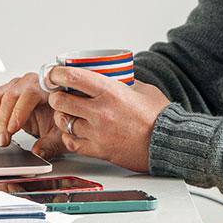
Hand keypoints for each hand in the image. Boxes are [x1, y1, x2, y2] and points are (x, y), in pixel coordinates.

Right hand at [0, 72, 64, 159]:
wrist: (56, 113)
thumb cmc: (61, 118)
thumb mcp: (60, 134)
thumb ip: (51, 144)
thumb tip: (38, 152)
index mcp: (48, 87)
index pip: (30, 94)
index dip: (19, 111)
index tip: (12, 129)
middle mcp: (31, 82)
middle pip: (11, 95)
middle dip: (4, 120)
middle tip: (3, 140)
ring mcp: (17, 86)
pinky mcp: (7, 92)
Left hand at [42, 67, 170, 173]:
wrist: (167, 143)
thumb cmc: (159, 117)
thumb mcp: (141, 89)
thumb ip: (122, 82)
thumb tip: (109, 76)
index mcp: (111, 92)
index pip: (73, 77)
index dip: (57, 73)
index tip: (54, 73)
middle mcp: (101, 112)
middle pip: (60, 100)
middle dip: (56, 95)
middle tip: (59, 94)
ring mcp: (98, 132)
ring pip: (64, 122)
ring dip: (63, 116)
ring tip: (69, 113)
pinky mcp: (99, 150)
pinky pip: (72, 142)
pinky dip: (70, 136)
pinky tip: (76, 131)